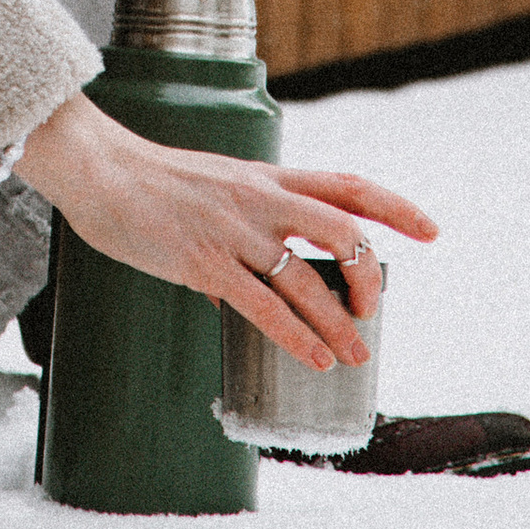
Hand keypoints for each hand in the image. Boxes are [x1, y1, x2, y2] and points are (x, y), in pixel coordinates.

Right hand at [16, 95, 438, 372]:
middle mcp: (260, 200)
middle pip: (341, 229)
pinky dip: (296, 337)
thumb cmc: (149, 180)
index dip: (396, 207)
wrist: (98, 169)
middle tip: (376, 308)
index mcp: (267, 178)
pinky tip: (314, 359)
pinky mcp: (204, 262)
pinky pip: (262, 306)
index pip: (347, 184)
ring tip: (355, 354)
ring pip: (307, 279)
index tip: (431, 230)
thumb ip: (244, 224)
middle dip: (371, 273)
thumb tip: (251, 288)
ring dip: (338, 322)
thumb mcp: (214, 186)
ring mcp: (233, 231)